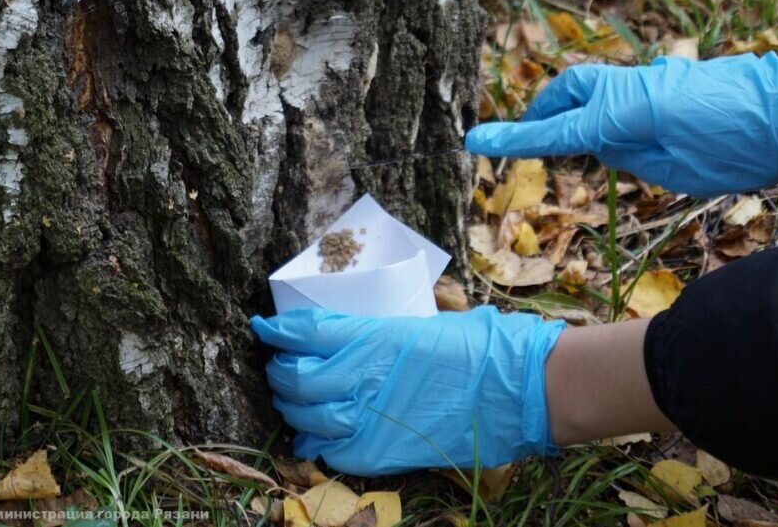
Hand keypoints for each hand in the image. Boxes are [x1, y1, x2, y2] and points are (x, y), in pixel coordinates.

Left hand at [250, 306, 565, 475]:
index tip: (264, 328)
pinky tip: (311, 435)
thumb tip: (355, 335)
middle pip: (296, 377)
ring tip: (289, 399)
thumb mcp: (423, 324)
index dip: (277, 331)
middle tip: (278, 365)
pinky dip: (314, 442)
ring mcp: (368, 419)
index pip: (305, 333)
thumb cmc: (478, 349)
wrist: (514, 393)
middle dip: (279, 370)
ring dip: (290, 406)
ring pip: (305, 416)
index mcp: (373, 337)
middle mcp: (361, 378)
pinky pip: (329, 450)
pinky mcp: (379, 453)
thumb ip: (381, 334)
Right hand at [465, 43, 777, 197]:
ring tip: (569, 150)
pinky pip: (620, 94)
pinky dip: (603, 112)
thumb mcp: (681, 170)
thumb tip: (600, 143)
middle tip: (525, 142)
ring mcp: (652, 81)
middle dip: (542, 113)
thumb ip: (631, 155)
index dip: (514, 140)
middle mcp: (634, 88)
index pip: (558, 129)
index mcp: (629, 112)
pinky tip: (617, 139)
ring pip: (593, 89)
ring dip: (572, 112)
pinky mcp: (669, 85)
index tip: (475, 142)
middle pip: (569, 91)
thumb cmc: (746, 146)